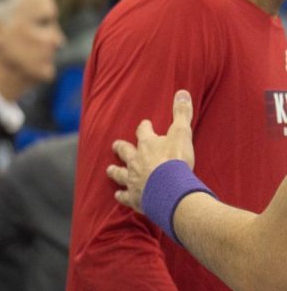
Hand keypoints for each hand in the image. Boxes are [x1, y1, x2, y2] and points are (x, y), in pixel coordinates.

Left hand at [107, 89, 195, 213]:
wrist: (171, 190)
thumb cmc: (177, 161)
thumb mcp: (182, 134)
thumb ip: (182, 113)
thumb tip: (182, 92)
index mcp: (147, 145)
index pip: (143, 132)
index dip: (144, 127)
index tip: (145, 124)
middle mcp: (135, 161)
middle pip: (124, 151)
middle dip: (121, 147)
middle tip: (116, 145)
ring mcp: (133, 180)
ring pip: (119, 174)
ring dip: (114, 171)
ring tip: (109, 170)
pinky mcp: (135, 198)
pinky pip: (124, 197)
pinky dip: (121, 196)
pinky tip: (118, 196)